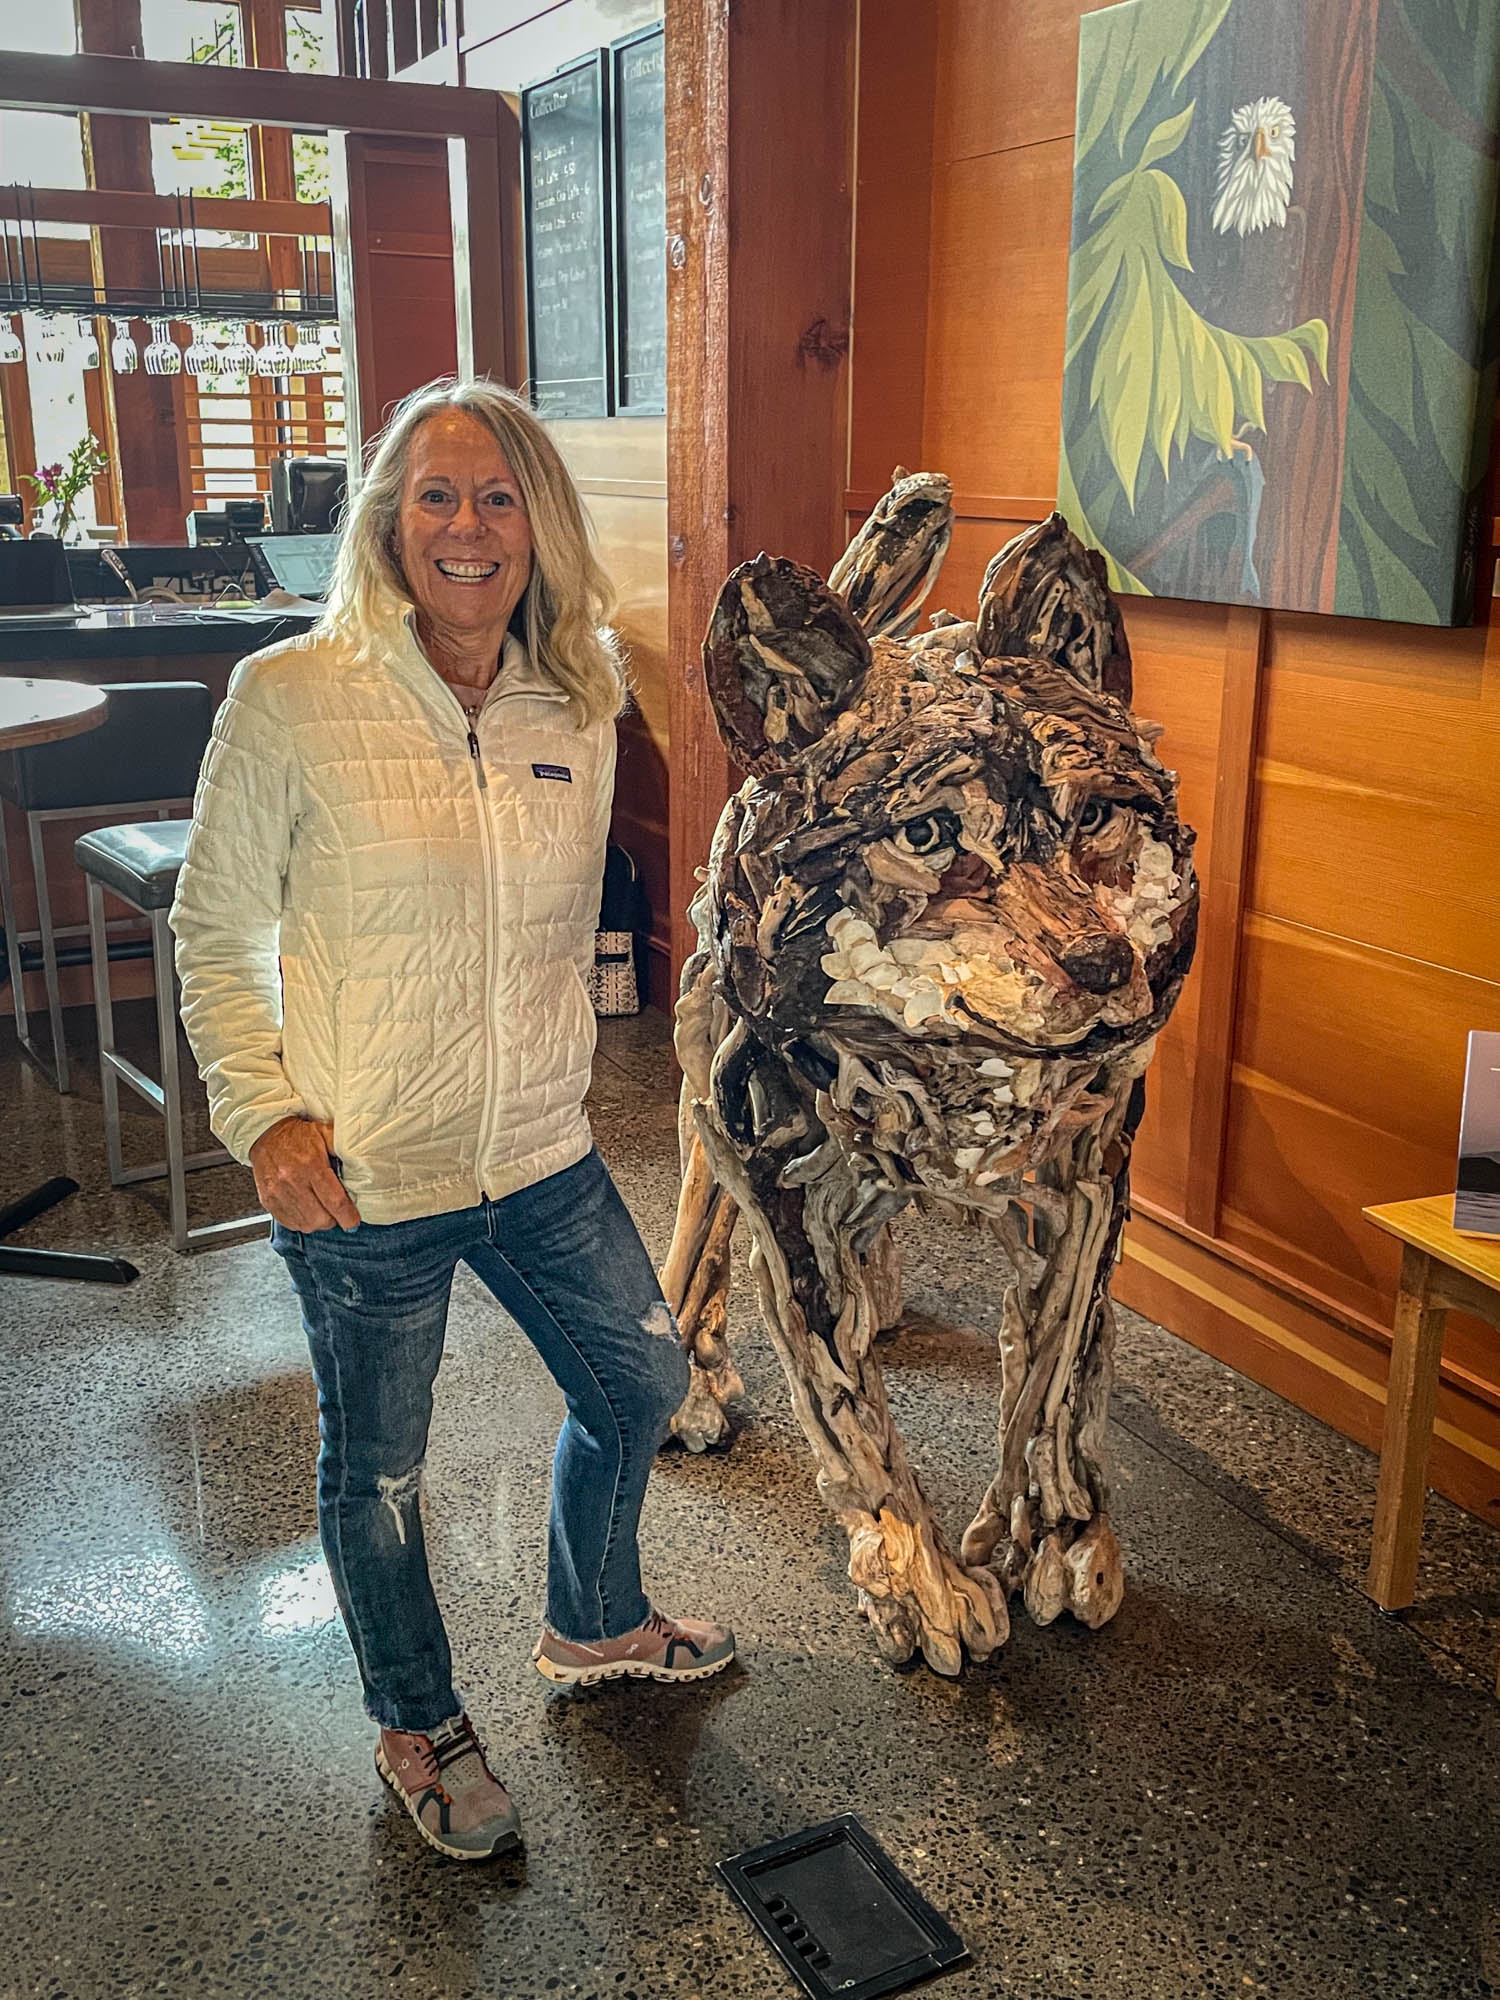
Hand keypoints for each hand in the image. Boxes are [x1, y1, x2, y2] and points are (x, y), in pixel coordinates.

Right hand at [249, 1116, 360, 1231]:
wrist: (265, 1133)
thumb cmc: (297, 1135)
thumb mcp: (325, 1132)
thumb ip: (344, 1148)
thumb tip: (364, 1164)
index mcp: (311, 1165)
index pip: (335, 1201)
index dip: (348, 1216)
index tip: (354, 1222)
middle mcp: (293, 1181)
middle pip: (321, 1218)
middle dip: (333, 1219)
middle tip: (336, 1210)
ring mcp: (278, 1193)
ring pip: (305, 1224)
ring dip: (317, 1221)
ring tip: (321, 1209)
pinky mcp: (268, 1201)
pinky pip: (289, 1223)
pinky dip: (301, 1221)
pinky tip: (306, 1209)